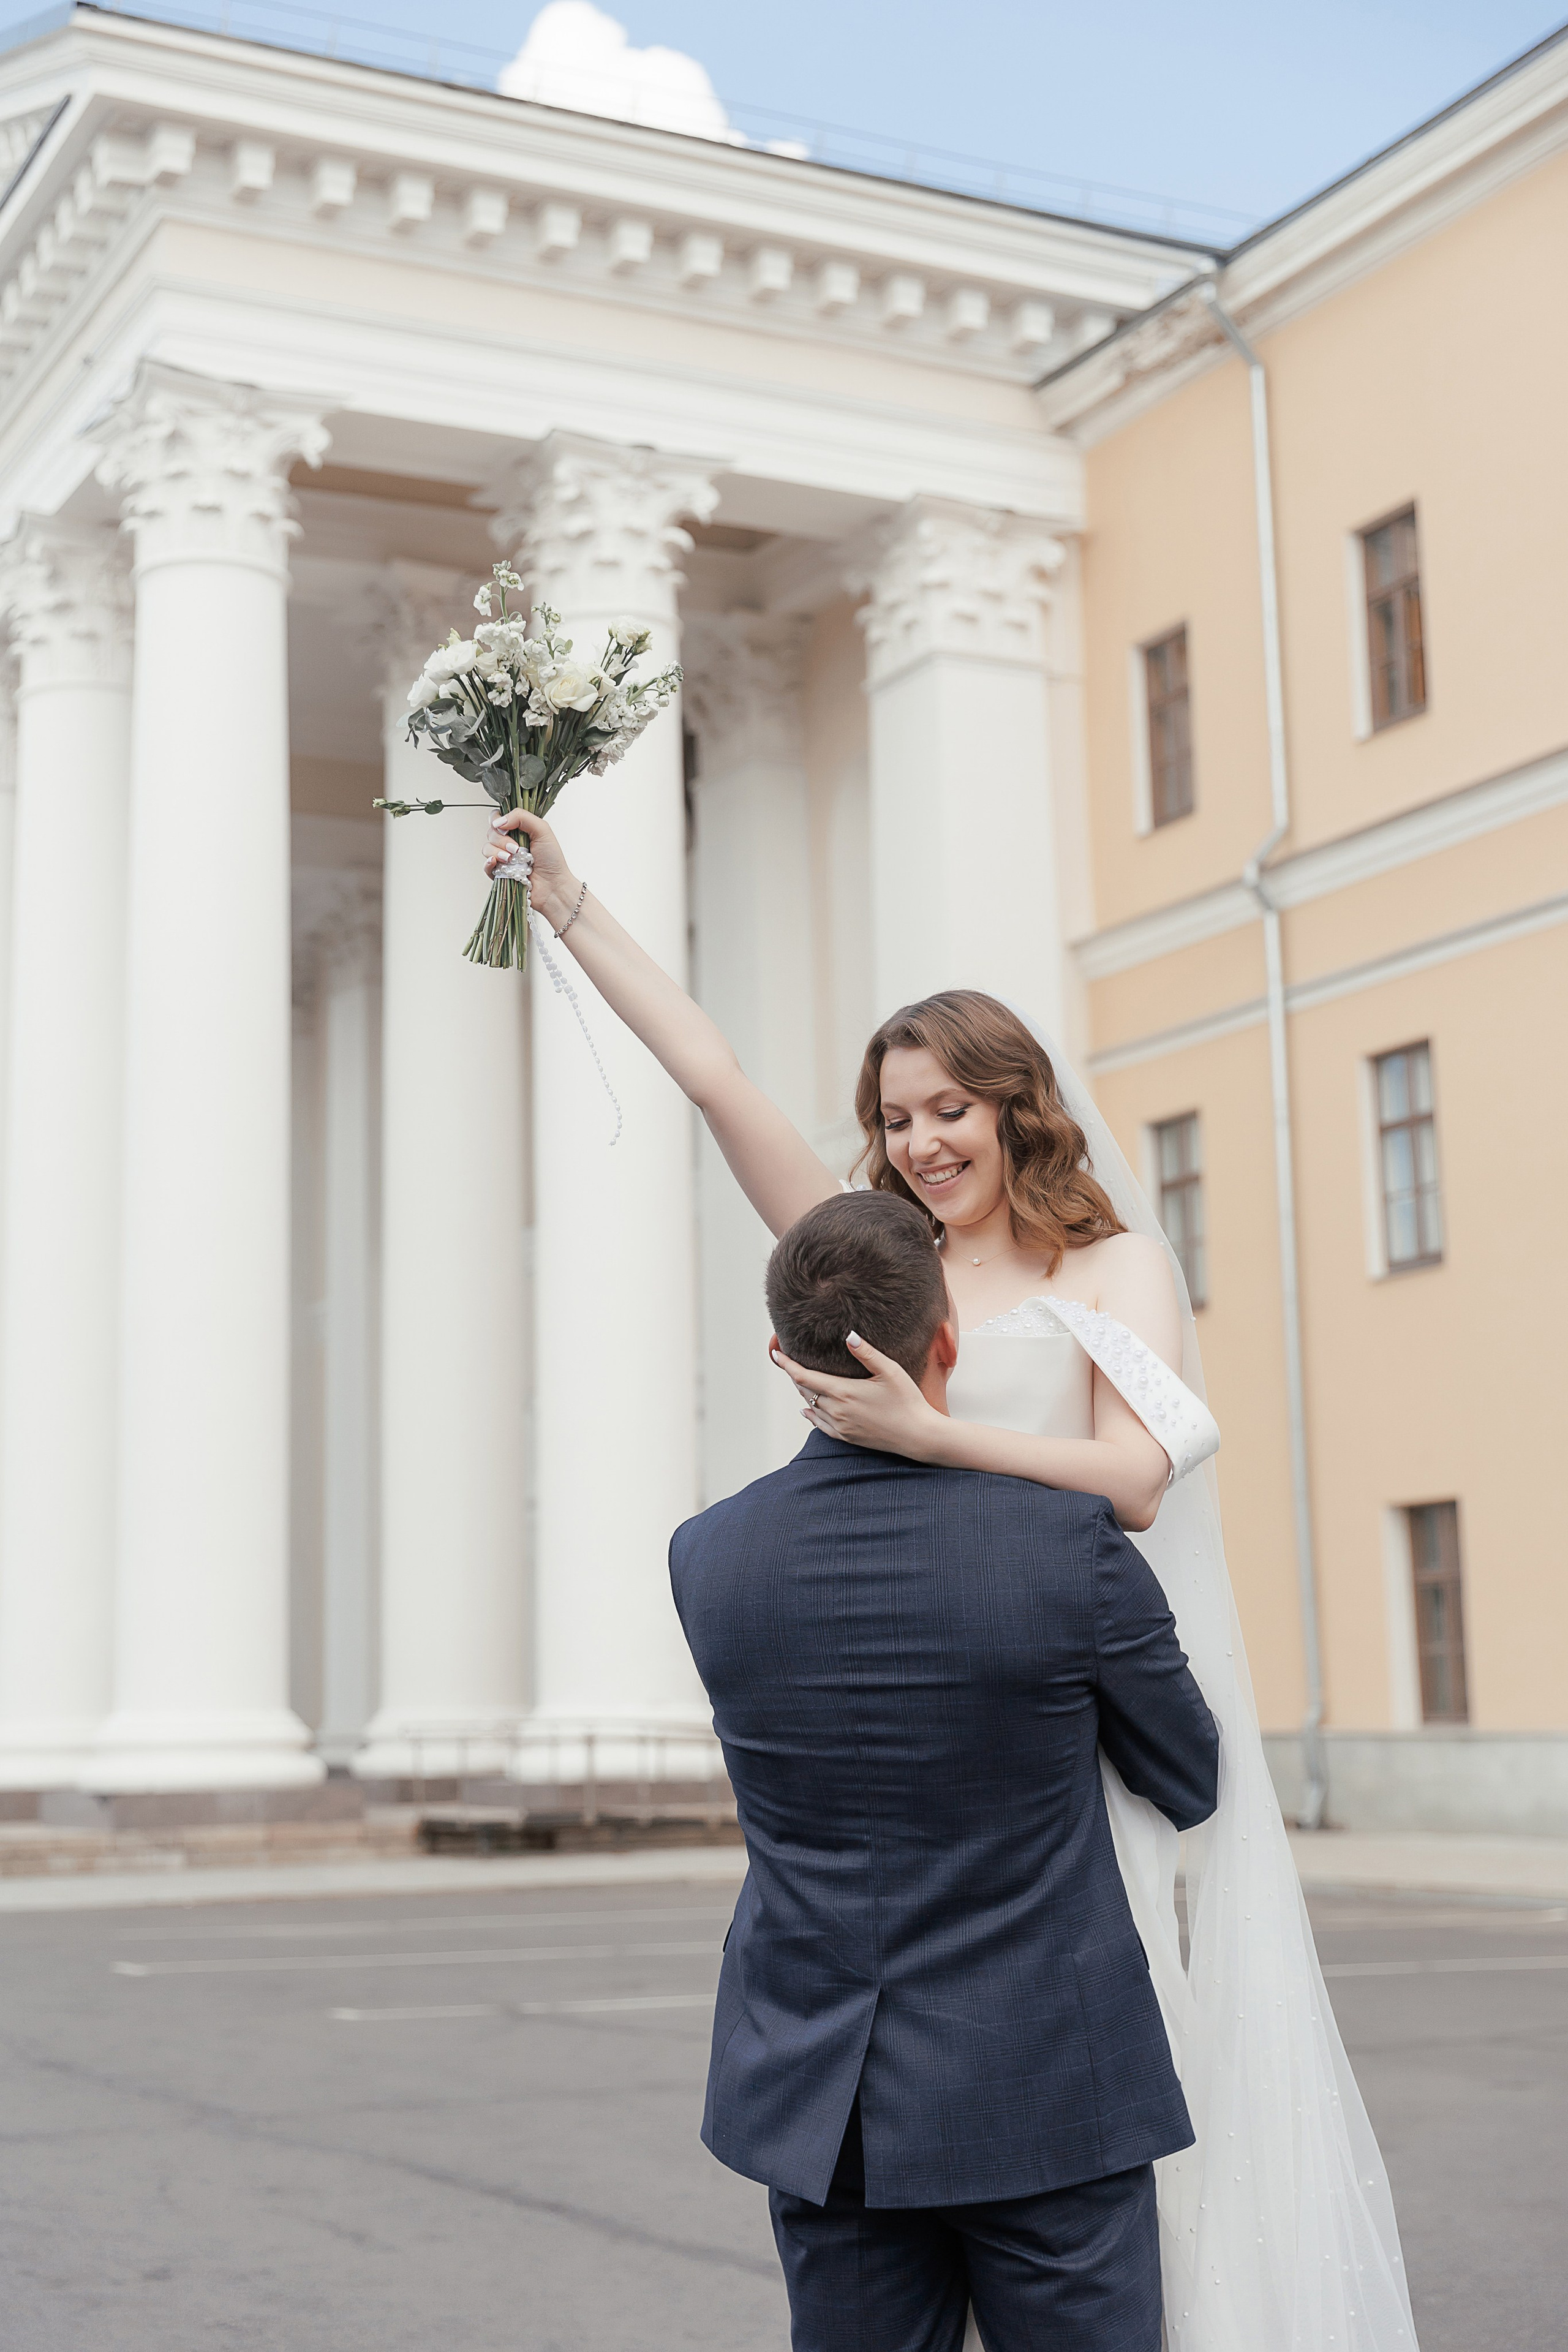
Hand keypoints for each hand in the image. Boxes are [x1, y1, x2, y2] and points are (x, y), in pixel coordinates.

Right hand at [483, 809, 579, 926]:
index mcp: (518, 830)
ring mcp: (503, 858)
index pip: (498, 818)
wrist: (553, 886)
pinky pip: (486, 866)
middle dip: (501, 840)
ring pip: (486, 848)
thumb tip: (498, 821)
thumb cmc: (552, 860)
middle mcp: (509, 843)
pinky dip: (489, 863)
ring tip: (512, 860)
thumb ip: (521, 817)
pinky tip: (497, 863)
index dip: (498, 821)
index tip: (507, 829)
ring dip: (498, 852)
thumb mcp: (542, 830)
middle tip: (516, 849)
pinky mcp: (499, 873)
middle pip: (490, 832)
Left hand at [769, 1334, 945, 1461]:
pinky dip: (810, 1414)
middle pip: (805, 1390)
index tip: (776, 1353)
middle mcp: (837, 1410)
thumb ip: (866, 1353)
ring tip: (800, 1379)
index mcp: (843, 1392)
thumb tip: (848, 1335)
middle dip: (795, 1375)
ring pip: (811, 1406)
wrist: (917, 1435)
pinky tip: (806, 1409)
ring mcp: (840, 1426)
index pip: (803, 1377)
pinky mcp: (847, 1437)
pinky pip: (819, 1425)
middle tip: (788, 1361)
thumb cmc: (907, 1400)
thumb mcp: (890, 1371)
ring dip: (803, 1392)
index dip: (787, 1364)